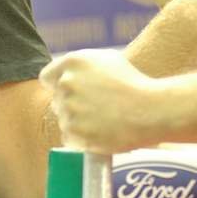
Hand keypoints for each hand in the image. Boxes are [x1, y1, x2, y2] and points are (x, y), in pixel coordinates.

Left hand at [39, 49, 161, 153]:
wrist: (149, 110)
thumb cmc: (134, 82)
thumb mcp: (107, 59)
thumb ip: (82, 66)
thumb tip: (67, 75)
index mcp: (73, 62)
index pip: (47, 77)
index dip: (58, 85)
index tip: (72, 93)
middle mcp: (66, 83)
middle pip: (57, 99)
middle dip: (72, 103)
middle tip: (96, 107)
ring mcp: (68, 109)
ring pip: (64, 119)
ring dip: (78, 122)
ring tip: (103, 120)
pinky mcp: (74, 133)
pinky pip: (70, 138)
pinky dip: (82, 138)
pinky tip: (101, 132)